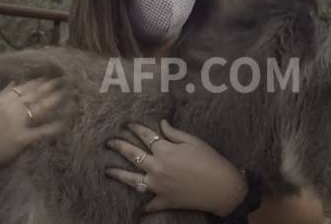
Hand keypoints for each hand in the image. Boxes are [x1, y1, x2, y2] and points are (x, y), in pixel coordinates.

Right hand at [0, 78, 74, 185]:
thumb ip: (2, 93)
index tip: (52, 75)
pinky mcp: (21, 139)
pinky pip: (41, 131)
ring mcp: (15, 124)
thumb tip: (15, 80)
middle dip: (51, 87)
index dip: (40, 81)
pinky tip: (64, 123)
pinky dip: (54, 127)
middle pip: (35, 95)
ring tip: (68, 94)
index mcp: (1, 101)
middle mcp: (9, 109)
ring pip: (40, 108)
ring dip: (55, 100)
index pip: (25, 87)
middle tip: (65, 80)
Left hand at [105, 120, 246, 216]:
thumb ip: (174, 133)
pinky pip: (149, 204)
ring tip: (107, 171)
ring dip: (118, 174)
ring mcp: (158, 186)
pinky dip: (143, 206)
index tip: (127, 123)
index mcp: (165, 150)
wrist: (223, 188)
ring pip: (132, 179)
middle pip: (133, 154)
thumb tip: (161, 124)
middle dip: (119, 146)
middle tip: (108, 142)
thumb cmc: (212, 161)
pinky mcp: (164, 201)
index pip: (146, 135)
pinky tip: (136, 207)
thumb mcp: (194, 142)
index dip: (136, 128)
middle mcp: (157, 167)